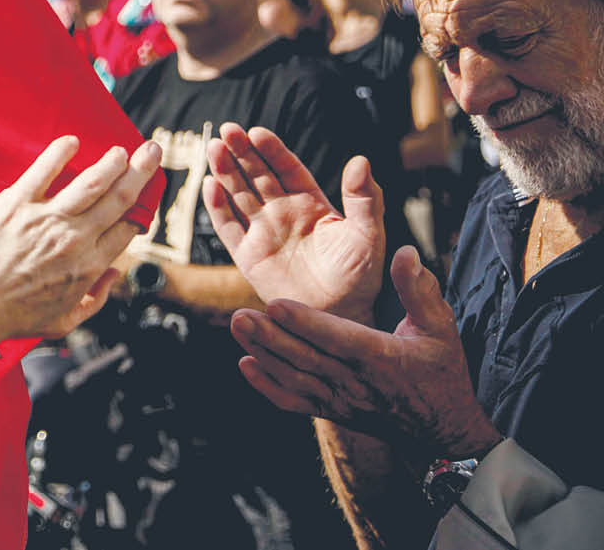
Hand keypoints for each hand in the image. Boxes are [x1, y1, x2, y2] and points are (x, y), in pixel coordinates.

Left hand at [0, 136, 161, 340]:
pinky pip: (44, 170)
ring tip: (121, 149)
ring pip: (91, 181)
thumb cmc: (11, 317)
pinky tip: (72, 141)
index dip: (139, 212)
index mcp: (89, 266)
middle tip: (151, 152)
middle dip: (140, 173)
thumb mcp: (64, 322)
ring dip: (112, 162)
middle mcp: (74, 239)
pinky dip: (60, 152)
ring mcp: (45, 218)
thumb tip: (114, 275)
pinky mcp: (15, 203)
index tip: (142, 199)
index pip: (126, 230)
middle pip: (118, 198)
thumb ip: (95, 300)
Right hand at [204, 123, 382, 322]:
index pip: (286, 168)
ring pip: (238, 195)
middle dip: (241, 152)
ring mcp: (263, 233)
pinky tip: (210, 186)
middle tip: (228, 130)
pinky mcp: (248, 256)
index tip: (257, 133)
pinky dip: (218, 207)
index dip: (271, 150)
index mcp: (310, 203)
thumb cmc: (360, 276)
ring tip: (213, 148)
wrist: (342, 316)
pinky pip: (229, 227)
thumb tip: (361, 161)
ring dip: (225, 171)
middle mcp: (283, 213)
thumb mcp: (368, 234)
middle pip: (256, 175)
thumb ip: (365, 198)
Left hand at [230, 245, 500, 457]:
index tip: (275, 304)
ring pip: (294, 379)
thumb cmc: (442, 372)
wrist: (444, 431)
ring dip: (264, 354)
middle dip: (271, 337)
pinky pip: (294, 403)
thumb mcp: (441, 329)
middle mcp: (355, 381)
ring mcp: (341, 400)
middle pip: (306, 359)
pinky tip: (245, 364)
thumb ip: (420, 291)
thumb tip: (406, 252)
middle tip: (241, 315)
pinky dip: (268, 387)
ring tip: (238, 326)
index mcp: (381, 357)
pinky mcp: (332, 412)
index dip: (305, 323)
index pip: (337, 338)